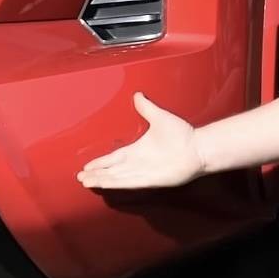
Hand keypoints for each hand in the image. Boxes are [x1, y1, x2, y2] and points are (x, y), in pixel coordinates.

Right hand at [76, 93, 205, 189]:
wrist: (198, 148)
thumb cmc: (183, 135)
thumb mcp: (160, 117)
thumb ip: (147, 107)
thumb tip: (138, 94)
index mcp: (137, 150)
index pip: (114, 158)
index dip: (100, 162)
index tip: (87, 166)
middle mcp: (138, 163)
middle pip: (111, 170)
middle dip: (95, 174)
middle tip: (80, 177)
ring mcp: (143, 172)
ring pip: (116, 178)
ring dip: (101, 180)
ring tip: (85, 181)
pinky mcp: (150, 179)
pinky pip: (128, 182)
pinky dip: (115, 183)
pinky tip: (105, 183)